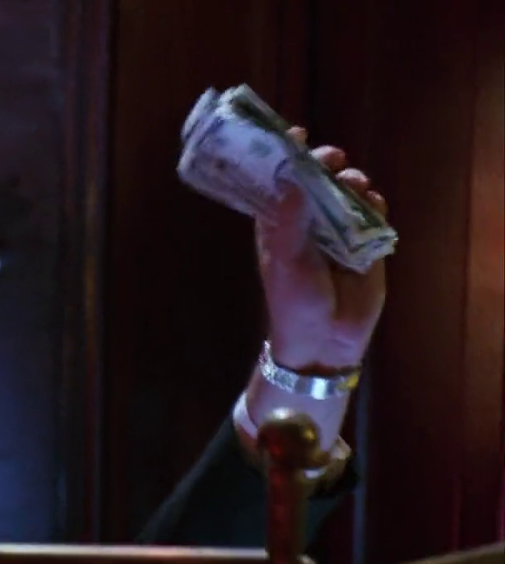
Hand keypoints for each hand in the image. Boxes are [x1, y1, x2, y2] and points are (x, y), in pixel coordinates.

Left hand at [255, 128, 388, 369]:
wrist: (326, 340)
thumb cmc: (294, 301)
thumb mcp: (286, 260)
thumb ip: (289, 219)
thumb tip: (291, 177)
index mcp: (278, 223)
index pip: (279, 180)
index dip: (284, 156)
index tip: (295, 134)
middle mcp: (307, 221)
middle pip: (317, 179)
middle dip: (325, 162)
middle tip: (332, 158)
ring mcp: (337, 230)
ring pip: (347, 191)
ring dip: (352, 181)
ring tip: (354, 184)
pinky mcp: (366, 242)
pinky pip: (372, 213)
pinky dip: (373, 203)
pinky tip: (372, 204)